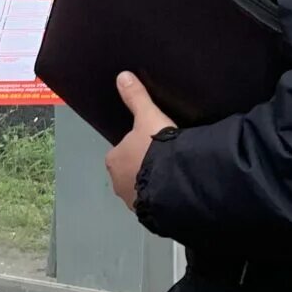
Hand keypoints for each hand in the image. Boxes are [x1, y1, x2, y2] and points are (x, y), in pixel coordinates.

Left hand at [106, 73, 175, 210]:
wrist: (175, 182)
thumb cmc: (157, 148)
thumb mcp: (149, 117)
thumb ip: (137, 98)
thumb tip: (122, 76)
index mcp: (114, 159)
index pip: (121, 152)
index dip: (137, 149)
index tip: (153, 146)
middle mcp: (118, 183)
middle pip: (130, 172)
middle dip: (144, 169)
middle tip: (166, 160)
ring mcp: (132, 202)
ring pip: (142, 190)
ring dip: (154, 185)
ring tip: (175, 176)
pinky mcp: (150, 215)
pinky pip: (156, 204)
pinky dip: (164, 199)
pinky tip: (178, 191)